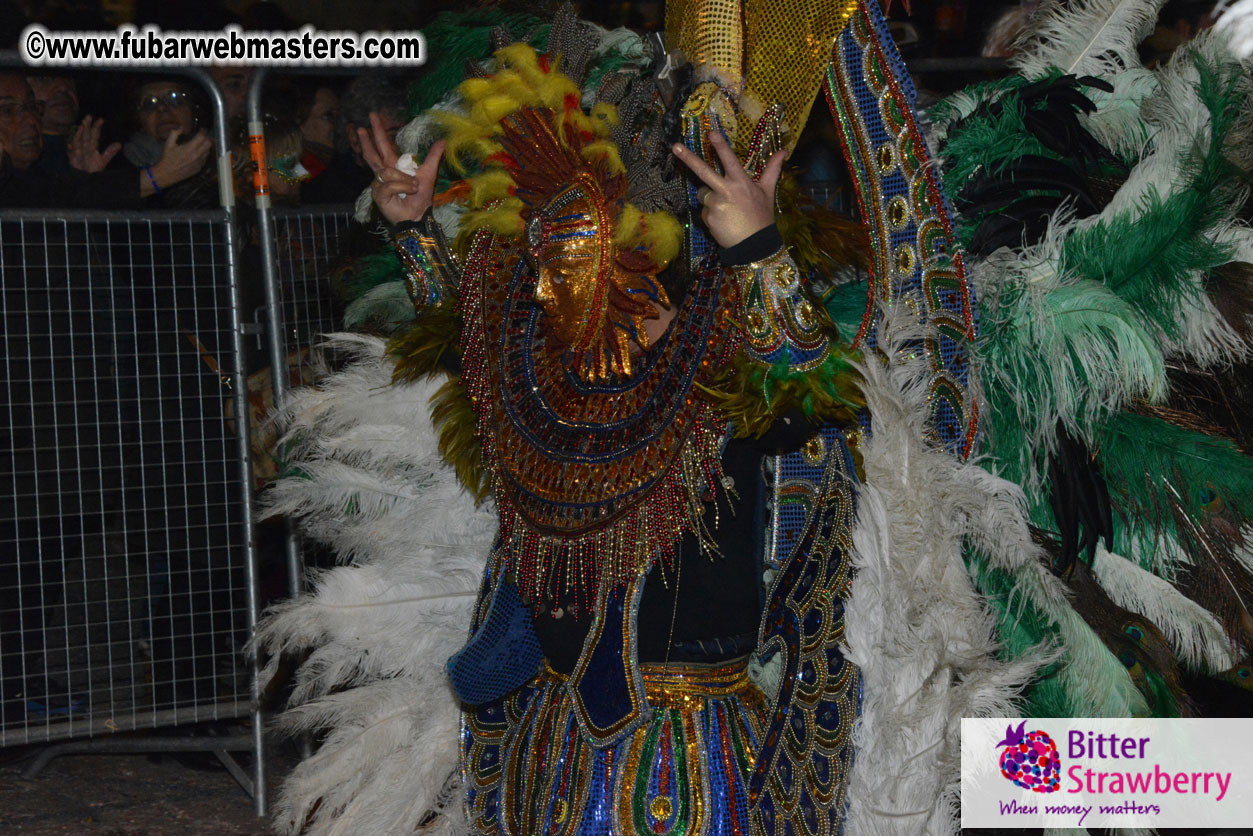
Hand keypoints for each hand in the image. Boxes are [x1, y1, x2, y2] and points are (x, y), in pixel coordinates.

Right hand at [67, 115, 120, 173]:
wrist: (86, 177)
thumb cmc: (93, 167)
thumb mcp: (103, 160)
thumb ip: (110, 152)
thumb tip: (119, 144)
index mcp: (92, 146)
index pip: (95, 134)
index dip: (97, 127)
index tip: (101, 120)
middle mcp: (85, 146)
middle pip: (85, 134)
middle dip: (87, 125)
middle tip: (89, 116)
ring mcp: (78, 151)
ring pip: (78, 140)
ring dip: (79, 134)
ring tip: (81, 127)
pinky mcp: (72, 158)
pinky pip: (70, 153)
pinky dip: (70, 150)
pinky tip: (70, 146)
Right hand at [149, 129, 211, 191]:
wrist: (167, 173)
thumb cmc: (167, 159)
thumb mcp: (168, 144)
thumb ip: (175, 133)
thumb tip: (181, 127)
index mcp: (189, 148)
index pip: (202, 137)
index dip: (203, 131)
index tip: (202, 129)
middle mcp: (196, 155)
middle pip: (209, 143)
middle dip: (207, 137)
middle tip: (204, 135)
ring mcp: (199, 162)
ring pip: (208, 151)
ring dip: (207, 145)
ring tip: (202, 142)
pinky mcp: (199, 168)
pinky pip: (205, 159)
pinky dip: (204, 153)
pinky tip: (199, 152)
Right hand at [360, 112, 442, 224]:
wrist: (418, 214)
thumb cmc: (420, 196)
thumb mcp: (429, 173)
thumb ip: (433, 157)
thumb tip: (442, 141)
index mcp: (393, 165)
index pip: (383, 145)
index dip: (378, 132)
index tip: (373, 117)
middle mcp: (383, 173)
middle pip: (372, 154)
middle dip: (367, 140)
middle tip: (361, 127)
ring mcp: (379, 184)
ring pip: (387, 172)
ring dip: (403, 179)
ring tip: (413, 187)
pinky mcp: (378, 194)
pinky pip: (389, 184)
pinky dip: (401, 187)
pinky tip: (406, 193)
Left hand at [671, 128, 784, 247]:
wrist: (754, 245)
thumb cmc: (762, 216)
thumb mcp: (768, 191)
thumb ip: (772, 169)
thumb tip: (784, 151)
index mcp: (741, 182)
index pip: (729, 160)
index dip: (720, 146)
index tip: (711, 133)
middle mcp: (726, 191)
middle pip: (703, 171)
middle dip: (688, 158)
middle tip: (675, 147)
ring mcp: (715, 205)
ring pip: (703, 194)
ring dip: (710, 198)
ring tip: (727, 210)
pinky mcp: (708, 218)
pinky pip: (704, 211)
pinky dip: (710, 215)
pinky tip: (723, 221)